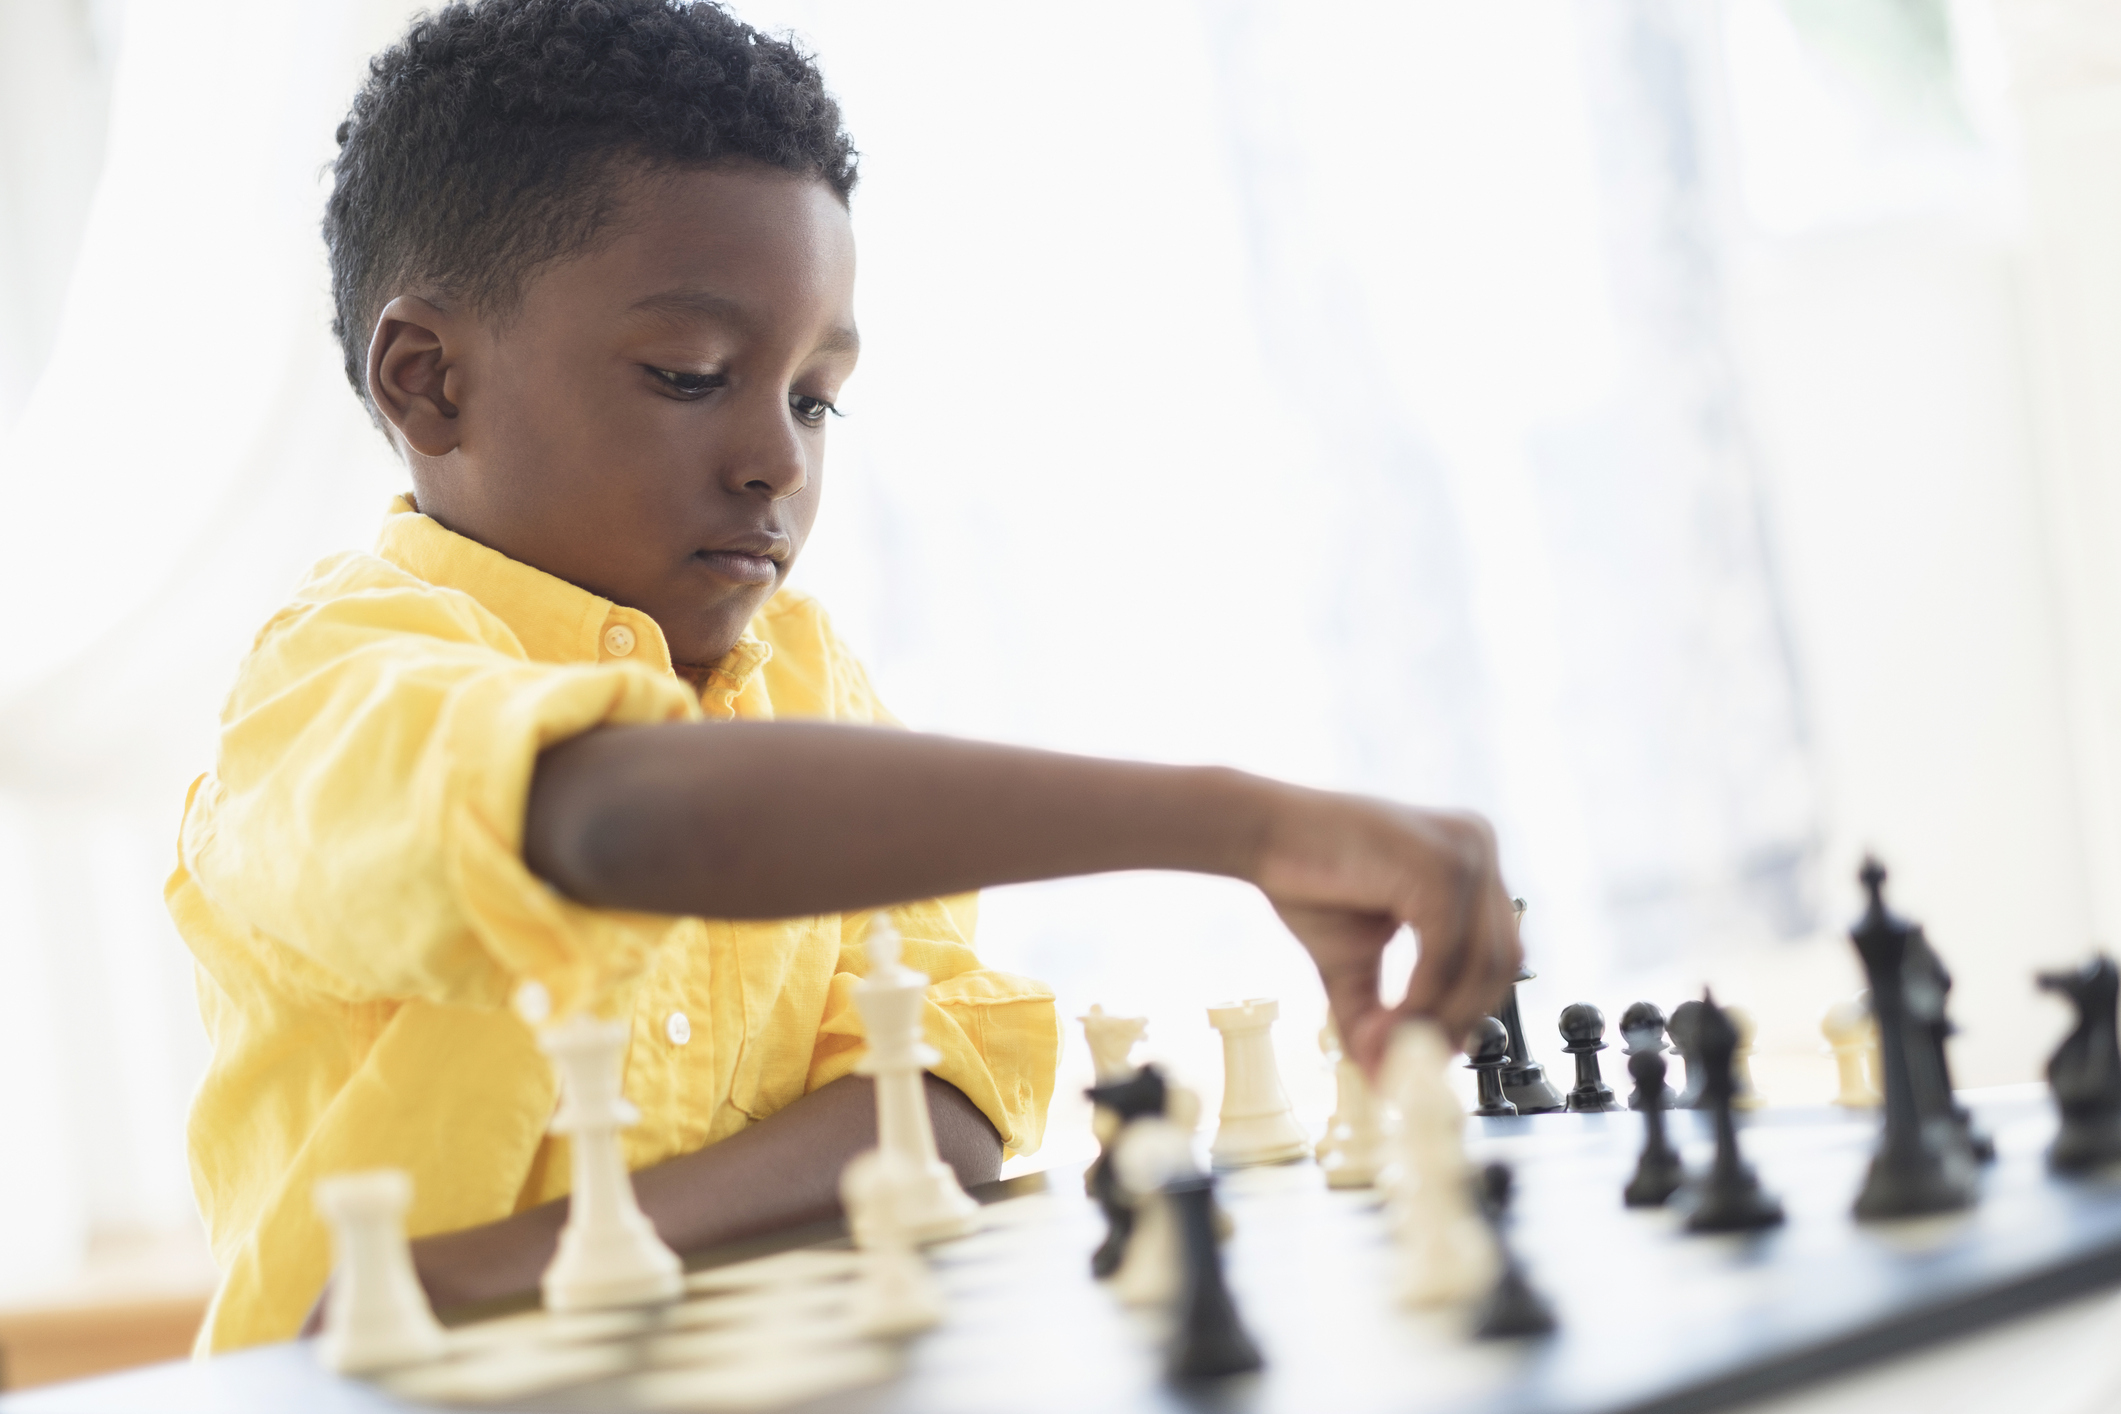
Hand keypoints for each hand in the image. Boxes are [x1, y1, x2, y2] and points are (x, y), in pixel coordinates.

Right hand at [1248, 786, 1520, 1074]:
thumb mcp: (1355, 965)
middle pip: (1504, 962)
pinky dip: (1420, 994)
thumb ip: (1380, 1017)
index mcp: (1470, 863)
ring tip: (1383, 1042)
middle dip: (1458, 1021)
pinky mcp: (1437, 864)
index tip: (1426, 1053)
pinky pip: (1447, 951)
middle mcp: (1478, 845)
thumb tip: (1387, 1084)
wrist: (1259, 834)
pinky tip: (1382, 1017)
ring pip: (1483, 962)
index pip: (1498, 954)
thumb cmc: (1305, 882)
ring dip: (1437, 1016)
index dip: (1468, 1012)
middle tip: (1406, 1060)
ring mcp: (1464, 851)